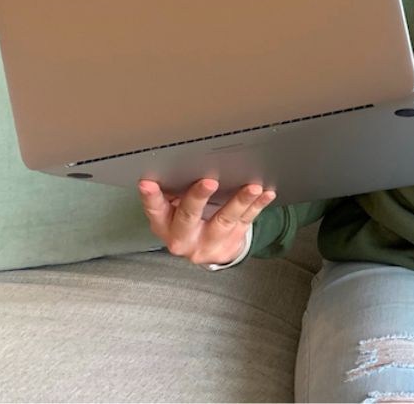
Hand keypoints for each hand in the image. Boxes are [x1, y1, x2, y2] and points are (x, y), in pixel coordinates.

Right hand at [138, 178, 275, 265]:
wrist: (207, 250)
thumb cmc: (186, 221)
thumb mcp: (172, 212)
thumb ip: (172, 193)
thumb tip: (174, 163)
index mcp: (164, 226)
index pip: (155, 210)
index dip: (150, 197)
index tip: (147, 183)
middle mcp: (184, 238)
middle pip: (189, 217)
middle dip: (198, 198)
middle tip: (208, 182)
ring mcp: (209, 242)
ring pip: (225, 220)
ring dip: (239, 201)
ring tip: (252, 187)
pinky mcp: (231, 241)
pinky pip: (246, 221)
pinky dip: (257, 205)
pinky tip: (266, 194)